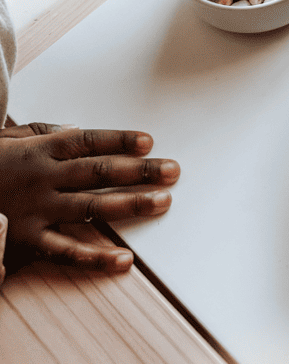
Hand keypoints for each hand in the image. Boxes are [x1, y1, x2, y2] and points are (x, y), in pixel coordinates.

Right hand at [0, 123, 179, 274]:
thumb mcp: (10, 136)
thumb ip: (44, 132)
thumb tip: (76, 128)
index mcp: (41, 148)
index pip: (89, 140)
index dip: (120, 139)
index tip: (149, 140)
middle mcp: (44, 177)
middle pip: (100, 171)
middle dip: (140, 171)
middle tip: (173, 171)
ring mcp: (37, 209)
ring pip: (91, 207)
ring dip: (130, 205)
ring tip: (162, 203)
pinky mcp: (27, 240)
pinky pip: (66, 251)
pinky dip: (96, 257)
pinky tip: (123, 259)